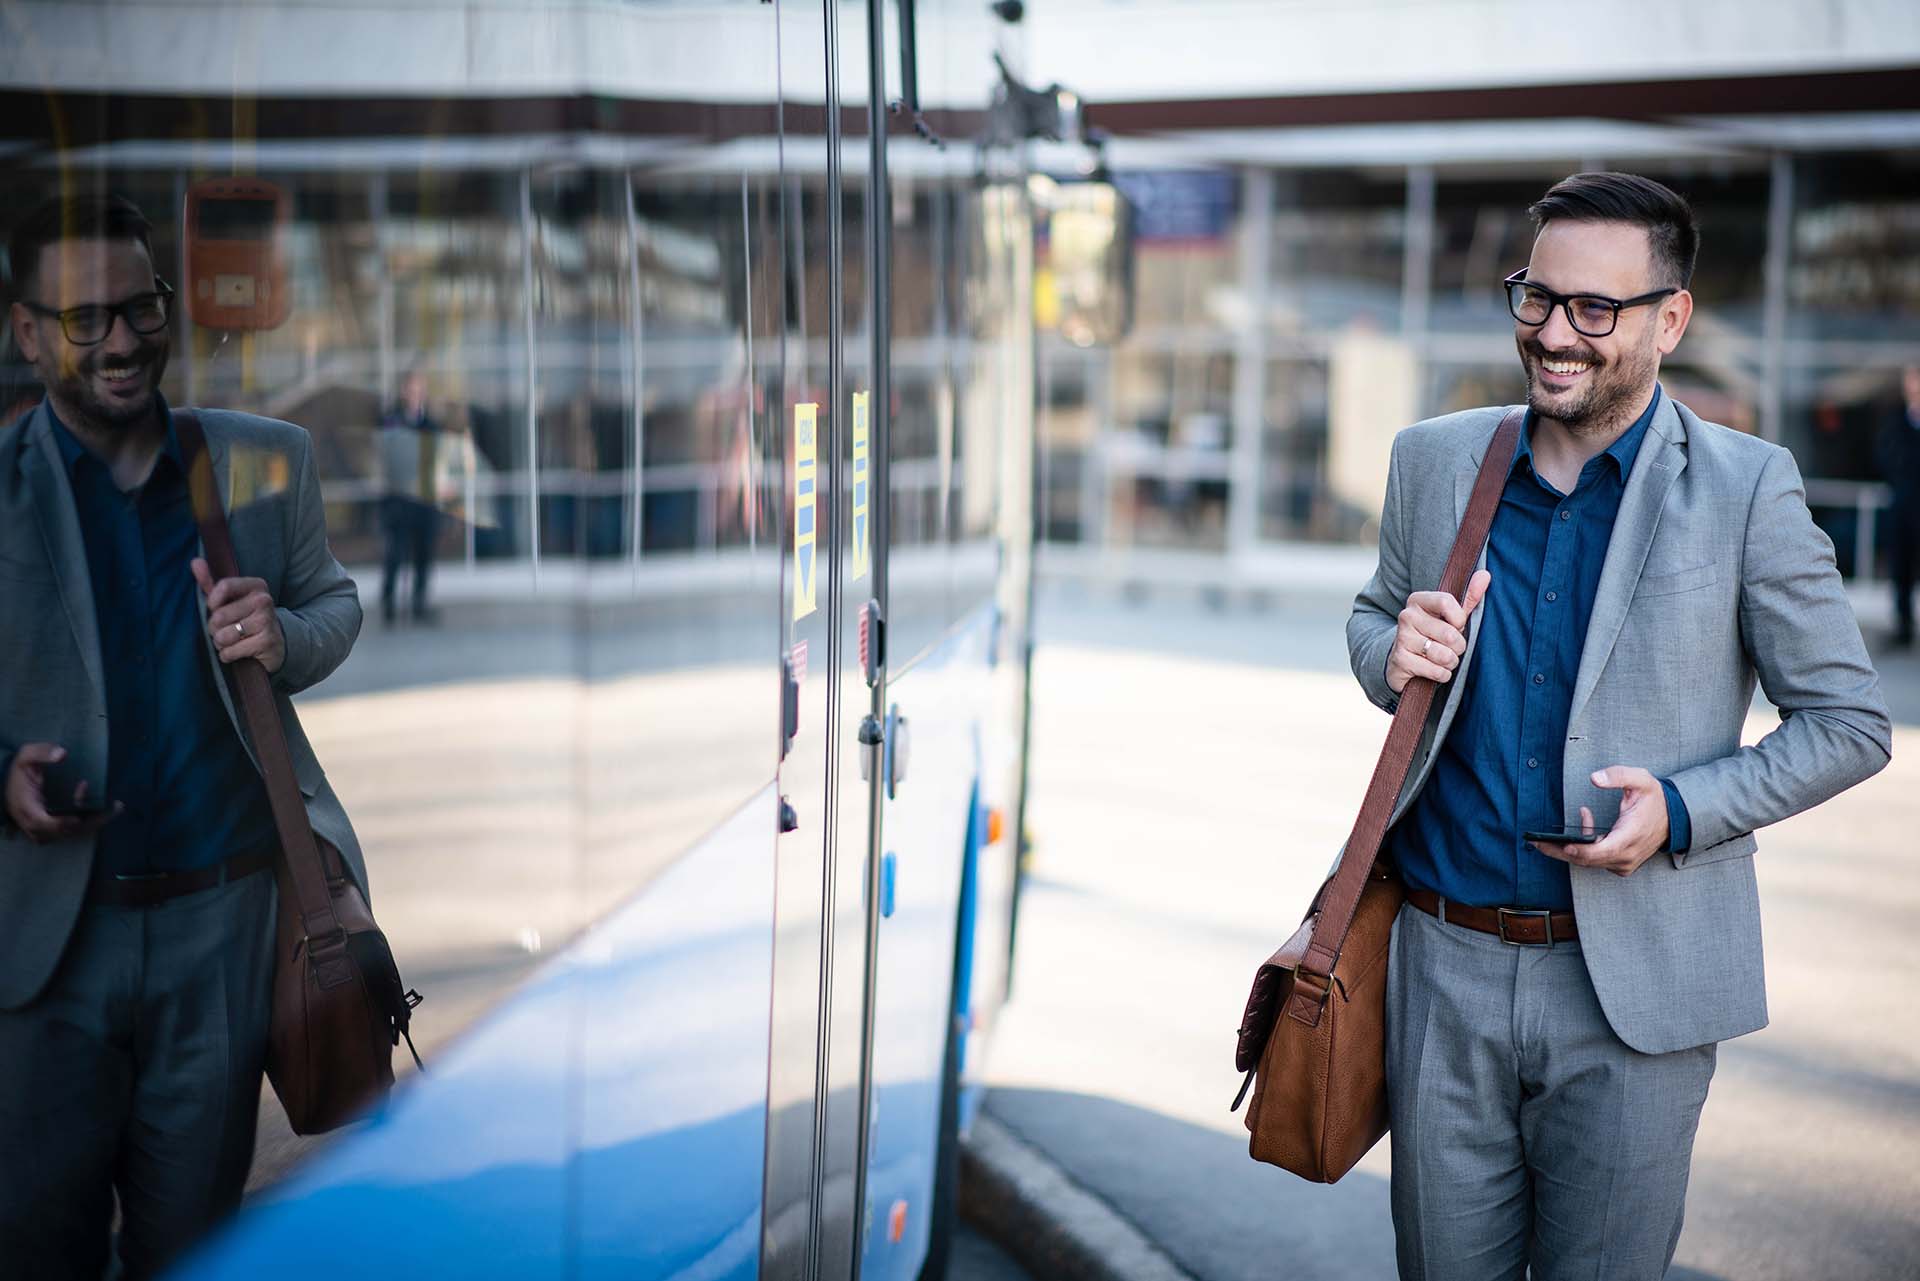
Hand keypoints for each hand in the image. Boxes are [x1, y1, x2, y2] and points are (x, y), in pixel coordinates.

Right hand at [4, 743, 121, 843]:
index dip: (60, 823)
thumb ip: (41, 753)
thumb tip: (62, 754)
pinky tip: (109, 811)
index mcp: (26, 807)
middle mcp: (34, 824)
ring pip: (72, 833)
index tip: (76, 818)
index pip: (41, 822)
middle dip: (90, 820)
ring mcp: (43, 829)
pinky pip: (74, 832)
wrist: (9, 786)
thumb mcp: (25, 756)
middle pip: (64, 831)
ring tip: (117, 808)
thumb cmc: (19, 771)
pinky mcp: (52, 830)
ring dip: (96, 822)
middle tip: (114, 806)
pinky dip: (92, 823)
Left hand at [192, 558, 285, 673]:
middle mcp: (264, 600)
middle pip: (219, 616)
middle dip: (215, 628)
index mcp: (256, 586)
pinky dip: (228, 655)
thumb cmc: (244, 620)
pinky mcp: (267, 642)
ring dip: (221, 643)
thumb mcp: (229, 600)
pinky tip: (239, 651)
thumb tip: (195, 561)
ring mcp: (267, 621)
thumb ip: (210, 582)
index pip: (223, 586)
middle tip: (227, 629)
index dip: (212, 602)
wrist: (273, 645)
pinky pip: (230, 651)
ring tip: (232, 641)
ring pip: (223, 636)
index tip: (216, 608)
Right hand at [1387, 569, 1491, 694]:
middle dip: (1458, 647)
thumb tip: (1485, 575)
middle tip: (1449, 647)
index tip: (1456, 626)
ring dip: (1450, 662)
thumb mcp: (1451, 617)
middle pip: (1450, 634)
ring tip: (1441, 659)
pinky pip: (1436, 671)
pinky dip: (1441, 674)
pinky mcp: (1400, 660)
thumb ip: (1469, 598)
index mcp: (1418, 601)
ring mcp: (1402, 639)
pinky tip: (1432, 670)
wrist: (1403, 662)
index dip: (1459, 619)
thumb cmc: (1433, 636)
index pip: (1446, 602)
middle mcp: (1406, 616)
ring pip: (1444, 655)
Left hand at [1528, 767, 1668, 876]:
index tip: (1561, 843)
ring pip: (1589, 862)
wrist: (1674, 818)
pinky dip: (1584, 849)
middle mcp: (1627, 855)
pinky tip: (1583, 826)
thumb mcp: (1641, 780)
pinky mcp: (1621, 865)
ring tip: (1546, 838)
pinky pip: (1597, 861)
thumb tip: (1595, 778)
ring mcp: (1624, 863)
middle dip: (1559, 851)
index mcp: (1630, 836)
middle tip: (1536, 843)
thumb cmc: (1655, 799)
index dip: (1579, 850)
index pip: (1601, 851)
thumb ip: (1618, 776)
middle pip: (1588, 860)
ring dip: (1569, 849)